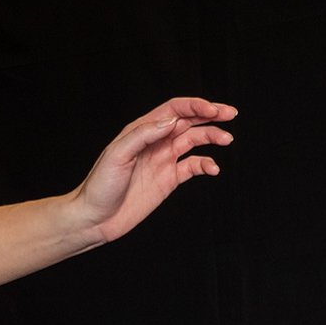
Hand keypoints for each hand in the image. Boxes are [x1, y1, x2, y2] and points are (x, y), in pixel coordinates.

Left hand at [72, 97, 235, 244]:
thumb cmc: (99, 185)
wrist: (94, 218)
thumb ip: (144, 135)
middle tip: (230, 113)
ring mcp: (163, 160)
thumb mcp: (117, 155)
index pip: (174, 110)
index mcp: (141, 130)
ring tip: (227, 139)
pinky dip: (206, 165)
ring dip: (212, 137)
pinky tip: (213, 169)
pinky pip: (193, 167)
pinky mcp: (168, 180)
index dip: (195, 106)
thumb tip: (171, 121)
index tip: (212, 110)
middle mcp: (154, 142)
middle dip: (210, 115)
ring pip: (194, 141)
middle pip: (188, 121)